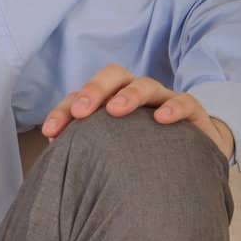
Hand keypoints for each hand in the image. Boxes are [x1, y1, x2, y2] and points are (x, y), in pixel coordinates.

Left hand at [42, 64, 234, 159]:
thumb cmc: (140, 155)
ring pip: (145, 85)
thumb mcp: (110, 153)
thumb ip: (86, 153)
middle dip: (93, 90)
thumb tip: (55, 164)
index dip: (63, 111)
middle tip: (80, 112)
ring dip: (129, 95)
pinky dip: (173, 108)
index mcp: (109, 102)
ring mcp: (163, 100)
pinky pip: (184, 102)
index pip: (82, 97)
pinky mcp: (191, 112)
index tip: (50, 132)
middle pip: (113, 76)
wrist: (191, 157)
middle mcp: (134, 95)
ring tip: (115, 110)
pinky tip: (161, 119)